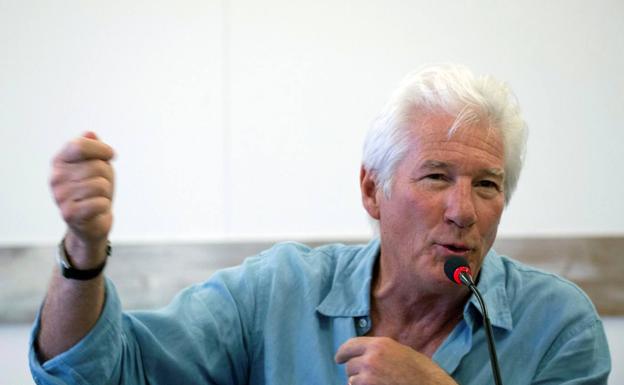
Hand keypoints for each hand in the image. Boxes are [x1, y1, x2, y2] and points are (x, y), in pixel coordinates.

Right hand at [50, 132, 114, 266]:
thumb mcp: (97, 165)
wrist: (92, 222)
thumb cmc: (95, 190)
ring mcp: (59, 196)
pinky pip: (99, 203)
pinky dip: (104, 206)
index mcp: (60, 161)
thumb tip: (90, 134)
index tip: (111, 155)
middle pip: (96, 166)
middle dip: (107, 176)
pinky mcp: (67, 214)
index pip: (79, 145)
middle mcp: (55, 177)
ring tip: (97, 198)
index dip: (101, 149)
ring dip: (106, 193)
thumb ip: (92, 148)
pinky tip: (96, 210)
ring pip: (100, 185)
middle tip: (101, 187)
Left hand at [335, 337, 456, 384]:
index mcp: (378, 345)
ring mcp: (368, 378)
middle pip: (349, 366)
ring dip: (359, 383)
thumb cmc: (420, 371)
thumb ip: (379, 350)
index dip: (342, 353)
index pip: (349, 346)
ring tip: (377, 383)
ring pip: (352, 381)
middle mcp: (370, 359)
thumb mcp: (399, 350)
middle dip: (355, 371)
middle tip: (366, 376)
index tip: (339, 359)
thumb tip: (362, 353)